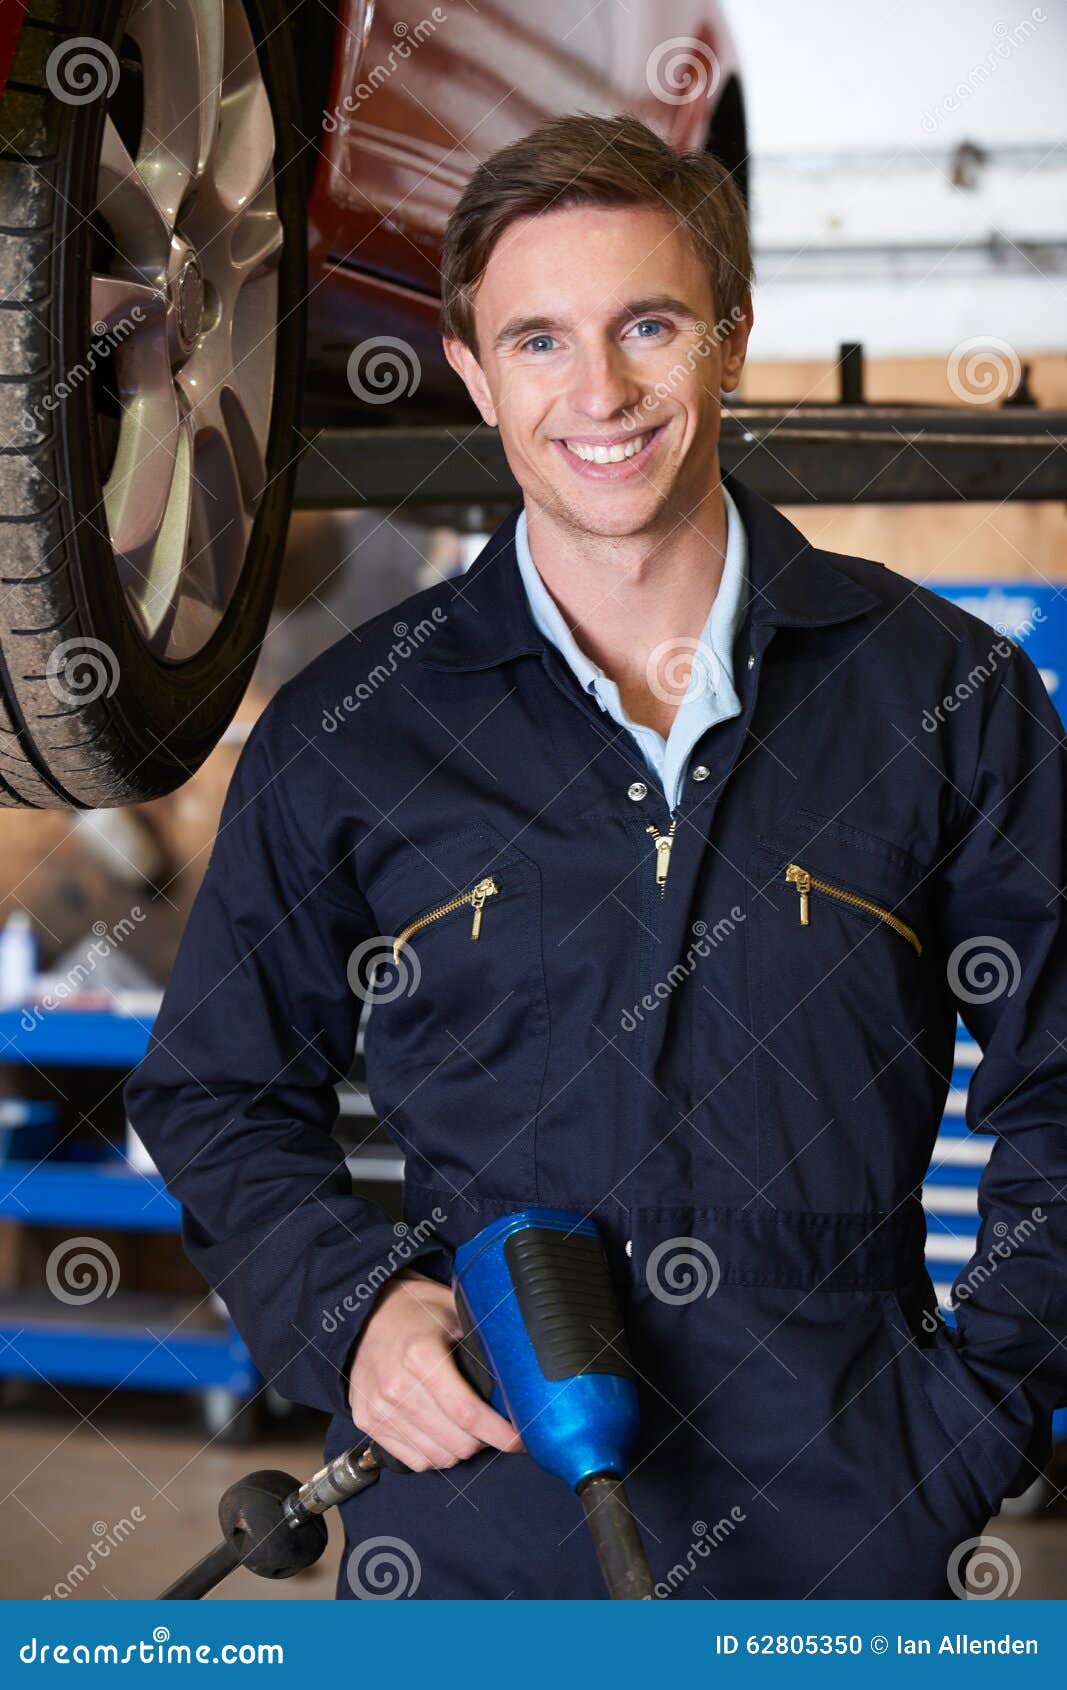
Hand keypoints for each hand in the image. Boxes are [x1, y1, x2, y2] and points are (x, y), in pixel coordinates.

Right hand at [347, 1269, 524, 1470]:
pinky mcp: (367, 1421)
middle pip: (456, 1442)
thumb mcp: (455, 1311)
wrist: (366, 1312)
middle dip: (484, 1441)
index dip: (500, 1433)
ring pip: (438, 1457)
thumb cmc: (418, 1311)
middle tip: (494, 1426)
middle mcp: (395, 1387)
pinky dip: (435, 1453)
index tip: (521, 1440)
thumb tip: (520, 1372)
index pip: (468, 1413)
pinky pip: (414, 1460)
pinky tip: (442, 1432)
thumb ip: (484, 1341)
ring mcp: (378, 1408)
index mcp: (420, 1356)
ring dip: (460, 1449)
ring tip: (468, 1428)